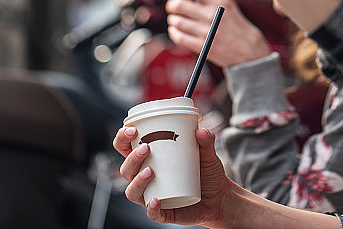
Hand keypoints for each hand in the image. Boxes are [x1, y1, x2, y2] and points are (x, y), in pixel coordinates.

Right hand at [114, 126, 230, 226]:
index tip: (132, 130)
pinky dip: (151, 208)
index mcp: (149, 159)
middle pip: (126, 169)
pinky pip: (152, 213)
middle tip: (146, 148)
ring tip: (150, 171)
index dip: (122, 138)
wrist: (220, 197)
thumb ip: (206, 140)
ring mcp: (153, 195)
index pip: (126, 147)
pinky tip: (156, 200)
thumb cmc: (207, 172)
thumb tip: (201, 131)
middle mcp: (145, 178)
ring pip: (133, 192)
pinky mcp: (164, 212)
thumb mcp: (208, 153)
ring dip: (137, 181)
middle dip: (131, 158)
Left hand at [165, 0, 272, 66]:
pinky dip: (173, 32)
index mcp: (219, 1)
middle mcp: (212, 15)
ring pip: (176, 21)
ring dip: (172, 19)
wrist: (251, 52)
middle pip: (179, 4)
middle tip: (173, 6)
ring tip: (175, 19)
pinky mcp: (203, 47)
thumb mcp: (231, 7)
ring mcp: (206, 32)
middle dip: (171, 5)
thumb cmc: (240, 28)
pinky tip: (175, 30)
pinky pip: (179, 37)